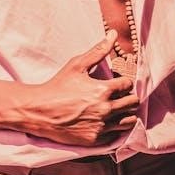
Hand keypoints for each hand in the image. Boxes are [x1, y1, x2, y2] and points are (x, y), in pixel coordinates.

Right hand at [19, 30, 138, 145]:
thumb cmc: (58, 85)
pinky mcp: (96, 139)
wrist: (41, 111)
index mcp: (104, 90)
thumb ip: (98, 51)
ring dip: (125, 113)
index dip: (124, 81)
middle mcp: (106, 109)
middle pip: (133, 103)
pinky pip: (116, 135)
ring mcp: (101, 126)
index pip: (128, 84)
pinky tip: (105, 120)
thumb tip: (113, 34)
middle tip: (118, 95)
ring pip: (129, 121)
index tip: (117, 81)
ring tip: (114, 108)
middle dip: (128, 97)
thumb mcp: (76, 65)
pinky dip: (114, 127)